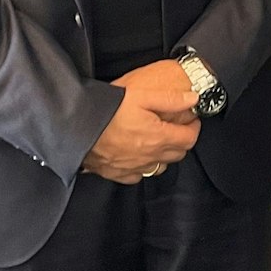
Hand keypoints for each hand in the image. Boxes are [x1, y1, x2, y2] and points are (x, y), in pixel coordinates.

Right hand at [81, 66, 200, 183]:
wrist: (76, 127)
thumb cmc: (108, 110)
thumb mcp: (142, 95)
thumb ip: (170, 99)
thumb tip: (193, 100)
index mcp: (159, 138)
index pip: (189, 138)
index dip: (194, 127)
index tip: (191, 120)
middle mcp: (149, 156)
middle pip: (178, 153)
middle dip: (181, 139)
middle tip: (176, 126)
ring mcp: (134, 167)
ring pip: (160, 166)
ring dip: (164, 154)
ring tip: (157, 140)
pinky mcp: (118, 173)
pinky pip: (138, 175)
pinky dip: (143, 167)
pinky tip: (138, 155)